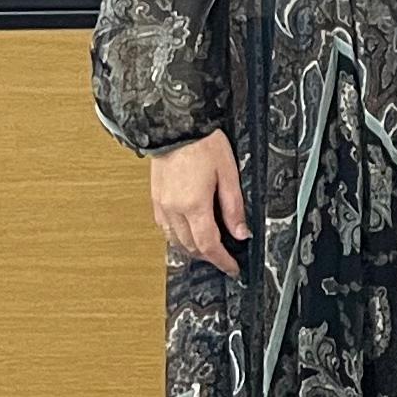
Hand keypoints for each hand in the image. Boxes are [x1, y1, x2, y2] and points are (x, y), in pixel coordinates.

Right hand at [152, 130, 245, 274]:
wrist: (176, 128)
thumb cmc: (204, 145)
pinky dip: (177, 237)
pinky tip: (188, 234)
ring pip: (174, 241)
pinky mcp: (155, 199)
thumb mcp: (229, 175)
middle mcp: (173, 210)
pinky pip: (165, 228)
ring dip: (192, 249)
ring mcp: (161, 205)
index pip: (209, 245)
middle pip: (190, 246)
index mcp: (194, 205)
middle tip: (225, 259)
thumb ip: (234, 208)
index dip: (222, 261)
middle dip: (209, 257)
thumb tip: (241, 233)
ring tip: (209, 250)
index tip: (232, 268)